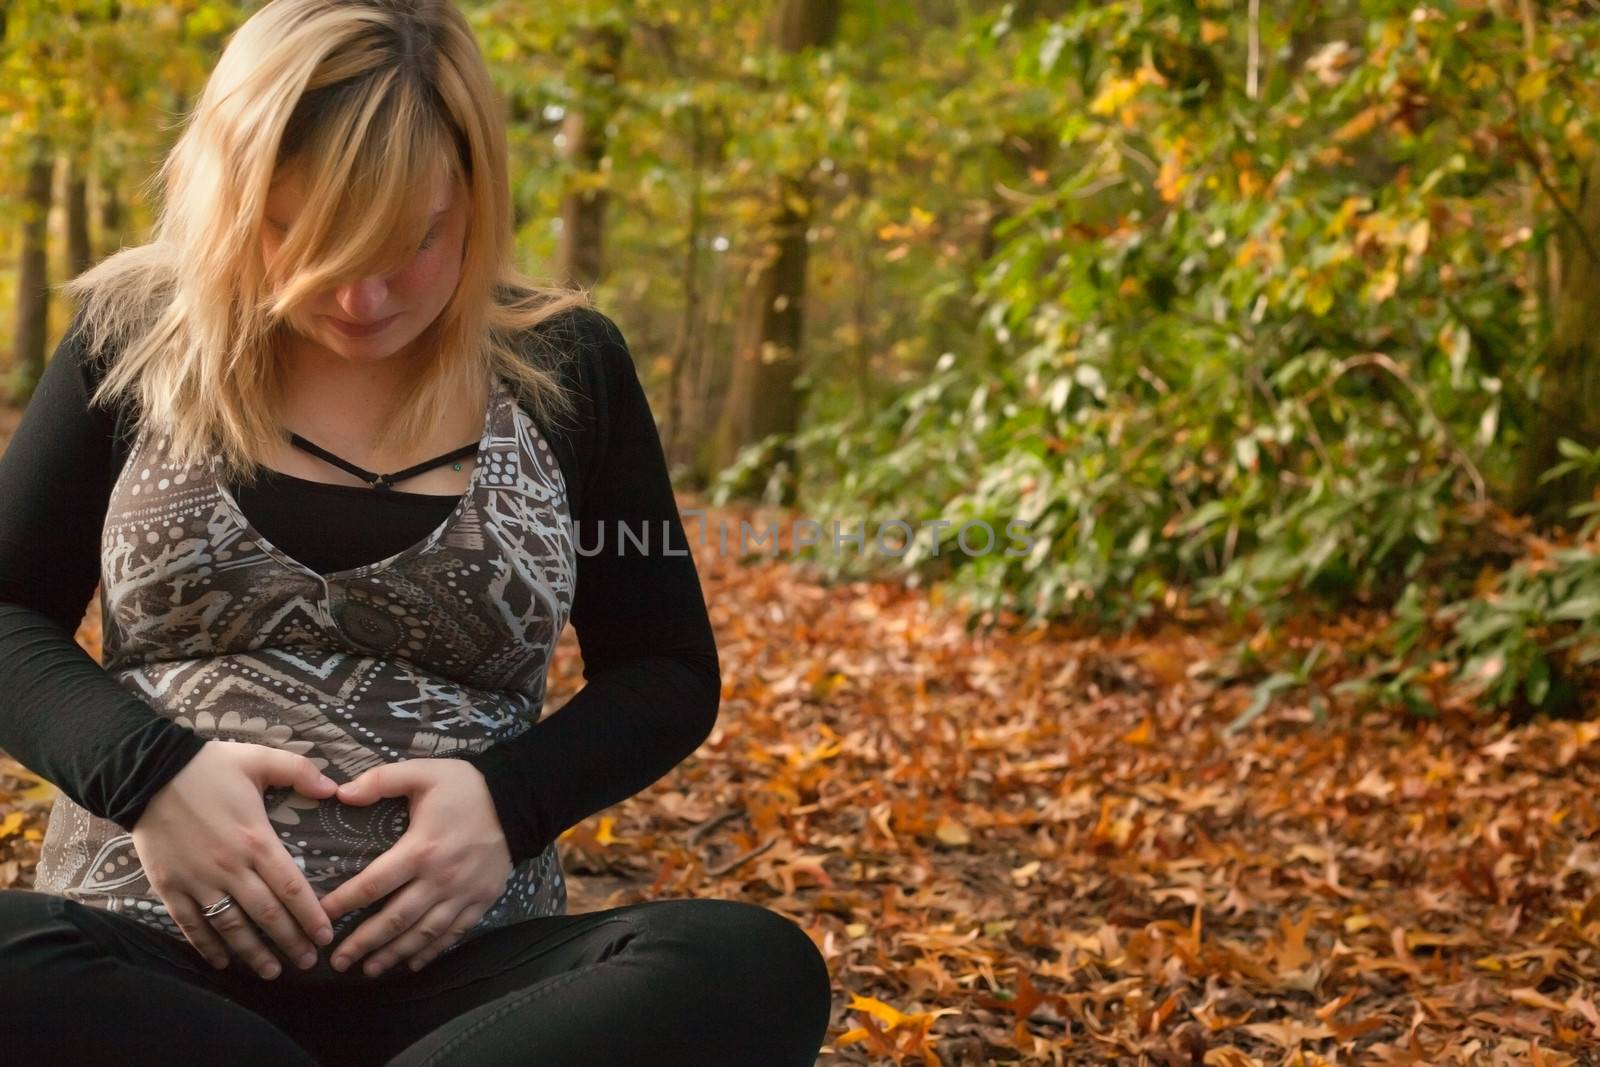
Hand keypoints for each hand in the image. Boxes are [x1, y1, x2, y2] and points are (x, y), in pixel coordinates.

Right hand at [132, 739, 339, 978]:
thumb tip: (334, 788)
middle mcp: (230, 868)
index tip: (327, 936)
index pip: (292, 888)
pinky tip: (222, 962)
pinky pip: (191, 925)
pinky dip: (207, 947)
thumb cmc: (208, 767)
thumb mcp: (259, 759)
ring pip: (231, 927)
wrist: (146, 773)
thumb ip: (299, 771)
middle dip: (291, 943)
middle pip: (267, 916)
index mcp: (256, 841)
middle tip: (308, 963)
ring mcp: (198, 881)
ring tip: (273, 972)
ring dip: (254, 954)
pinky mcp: (170, 887)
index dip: (311, 916)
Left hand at [318, 759, 512, 976]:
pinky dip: (431, 952)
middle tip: (336, 961)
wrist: (519, 800)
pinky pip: (453, 934)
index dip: (343, 903)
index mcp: (421, 849)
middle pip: (394, 919)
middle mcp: (440, 879)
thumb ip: (381, 781)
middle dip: (362, 943)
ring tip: (368, 970)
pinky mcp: (481, 901)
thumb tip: (340, 793)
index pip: (373, 884)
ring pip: (422, 934)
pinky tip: (412, 964)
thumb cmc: (466, 786)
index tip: (321, 916)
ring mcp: (463, 894)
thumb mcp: (423, 773)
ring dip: (393, 955)